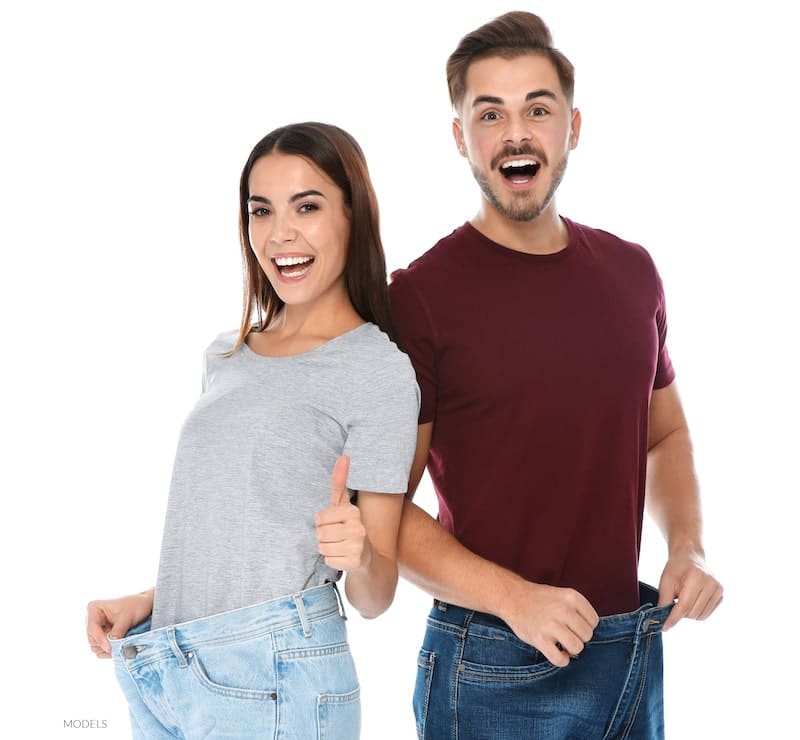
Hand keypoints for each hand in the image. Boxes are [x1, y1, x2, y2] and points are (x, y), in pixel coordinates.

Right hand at [86, 589, 153, 658]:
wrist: (144, 605)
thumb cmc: (135, 606)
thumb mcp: (127, 618)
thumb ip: (117, 632)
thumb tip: (111, 646)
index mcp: (94, 609)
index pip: (92, 628)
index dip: (100, 639)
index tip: (109, 648)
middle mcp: (93, 619)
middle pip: (92, 639)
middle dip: (104, 646)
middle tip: (116, 651)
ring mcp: (97, 629)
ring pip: (96, 646)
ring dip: (107, 650)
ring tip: (119, 650)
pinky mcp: (102, 636)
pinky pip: (101, 648)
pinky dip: (109, 651)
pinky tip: (118, 650)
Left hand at [315, 456, 371, 571]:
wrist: (368, 558)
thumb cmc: (349, 528)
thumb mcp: (343, 505)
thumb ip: (340, 482)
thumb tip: (344, 456)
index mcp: (353, 511)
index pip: (319, 518)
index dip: (322, 523)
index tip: (333, 524)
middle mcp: (358, 527)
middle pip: (320, 533)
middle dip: (323, 538)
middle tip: (335, 538)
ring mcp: (358, 545)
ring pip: (323, 548)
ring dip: (327, 550)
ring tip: (339, 547)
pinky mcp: (356, 561)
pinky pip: (329, 561)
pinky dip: (332, 561)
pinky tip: (343, 557)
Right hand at [500, 582, 598, 667]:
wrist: (512, 597)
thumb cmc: (539, 599)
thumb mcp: (562, 595)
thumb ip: (577, 611)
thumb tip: (590, 634)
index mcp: (571, 597)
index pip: (594, 621)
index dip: (585, 626)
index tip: (574, 625)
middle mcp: (563, 610)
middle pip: (587, 636)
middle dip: (578, 637)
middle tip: (566, 634)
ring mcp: (551, 625)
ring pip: (577, 648)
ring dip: (570, 649)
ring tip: (561, 643)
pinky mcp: (540, 639)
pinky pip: (560, 659)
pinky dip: (561, 660)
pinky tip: (556, 653)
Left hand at [658, 550, 722, 630]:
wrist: (690, 557)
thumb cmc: (677, 568)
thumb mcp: (665, 581)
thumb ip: (663, 601)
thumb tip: (661, 619)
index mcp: (696, 577)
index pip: (684, 605)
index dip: (673, 618)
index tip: (664, 627)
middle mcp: (711, 584)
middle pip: (692, 612)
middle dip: (680, 612)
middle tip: (674, 601)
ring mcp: (718, 590)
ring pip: (700, 616)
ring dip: (689, 613)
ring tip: (684, 598)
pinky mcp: (721, 595)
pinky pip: (707, 613)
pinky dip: (697, 611)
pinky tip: (693, 600)